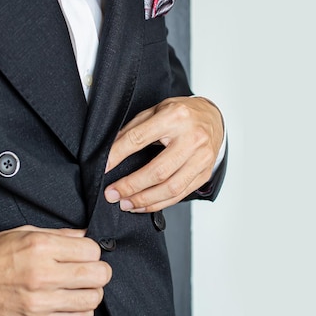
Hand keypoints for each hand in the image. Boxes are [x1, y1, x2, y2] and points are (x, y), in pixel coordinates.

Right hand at [0, 225, 111, 315]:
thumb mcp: (22, 233)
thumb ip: (58, 235)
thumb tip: (86, 236)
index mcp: (40, 246)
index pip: (92, 250)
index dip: (92, 251)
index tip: (85, 254)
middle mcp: (42, 274)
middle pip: (98, 275)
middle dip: (99, 272)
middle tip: (89, 271)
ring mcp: (39, 301)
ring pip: (92, 299)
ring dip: (91, 293)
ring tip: (79, 288)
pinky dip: (81, 312)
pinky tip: (71, 304)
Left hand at [104, 96, 223, 212]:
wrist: (212, 117)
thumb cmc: (180, 114)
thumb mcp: (155, 110)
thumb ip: (134, 129)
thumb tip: (111, 151)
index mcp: (174, 117)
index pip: (139, 139)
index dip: (118, 155)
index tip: (104, 168)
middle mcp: (192, 138)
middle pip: (158, 170)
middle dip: (131, 186)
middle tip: (112, 194)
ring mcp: (201, 158)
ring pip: (171, 188)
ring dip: (144, 200)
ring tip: (125, 203)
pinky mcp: (204, 173)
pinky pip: (180, 194)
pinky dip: (159, 203)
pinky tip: (143, 205)